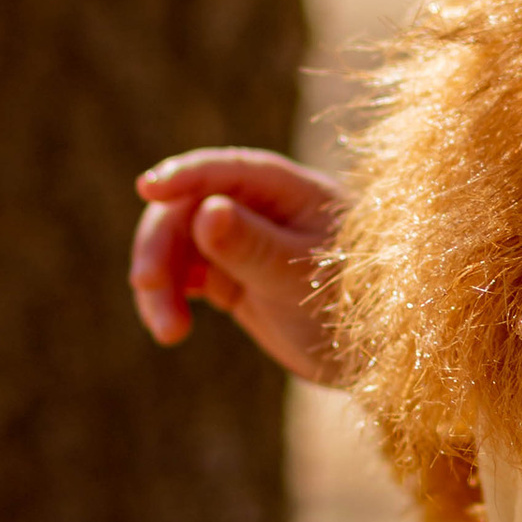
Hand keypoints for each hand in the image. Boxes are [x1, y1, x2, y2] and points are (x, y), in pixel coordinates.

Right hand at [130, 147, 343, 383]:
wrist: (375, 351)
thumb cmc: (351, 300)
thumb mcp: (298, 274)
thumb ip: (252, 245)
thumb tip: (204, 210)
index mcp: (285, 189)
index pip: (225, 170)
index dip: (184, 175)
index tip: (146, 188)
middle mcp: (260, 207)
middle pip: (187, 209)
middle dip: (160, 244)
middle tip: (148, 288)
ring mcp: (243, 241)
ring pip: (178, 245)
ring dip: (160, 282)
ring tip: (170, 332)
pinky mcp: (233, 276)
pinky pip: (184, 275)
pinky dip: (170, 298)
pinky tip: (173, 328)